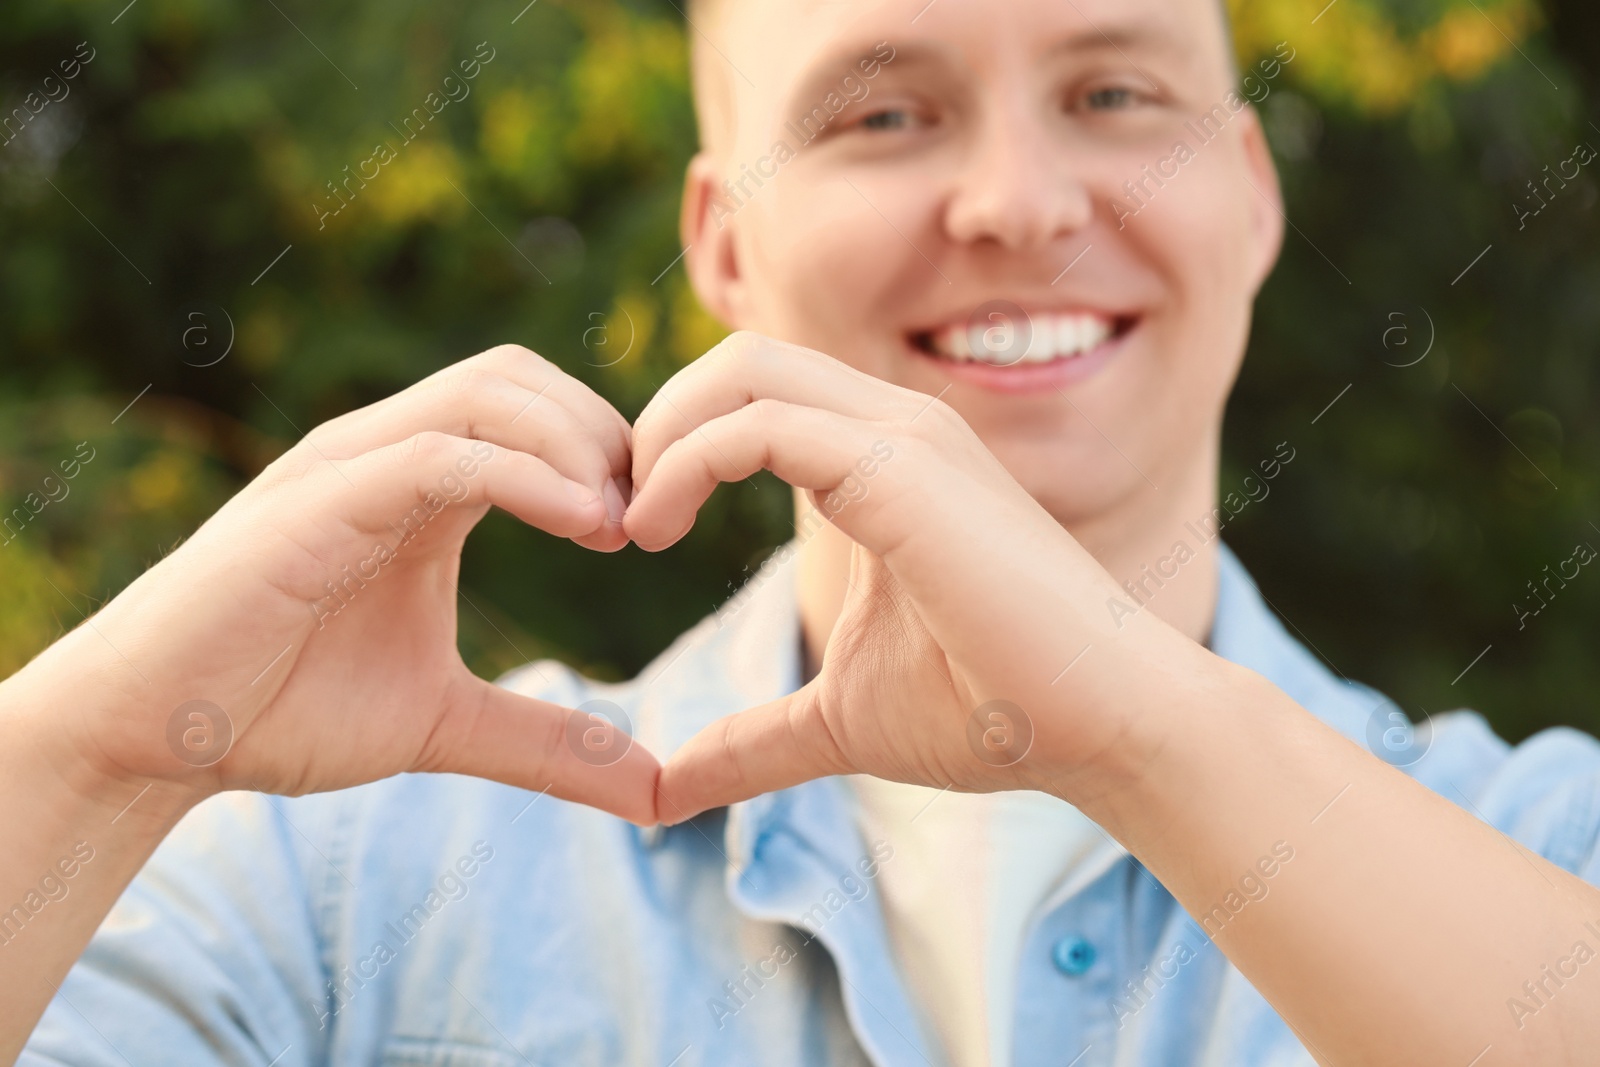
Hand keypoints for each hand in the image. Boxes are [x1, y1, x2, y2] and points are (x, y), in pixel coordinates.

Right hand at [31, 345, 658, 823]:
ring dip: (574, 445)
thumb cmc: (283, 709)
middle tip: (649, 521)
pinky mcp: (317, 502)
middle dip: (603, 433)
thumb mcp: (446, 723)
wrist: (156, 737)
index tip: (656, 531)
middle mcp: (386, 454)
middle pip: (520, 376)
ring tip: (620, 526)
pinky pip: (439, 454)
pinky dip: (525, 474)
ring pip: (487, 394)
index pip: (535, 409)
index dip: (610, 454)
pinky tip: (584, 526)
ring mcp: (349, 467)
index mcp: (420, 483)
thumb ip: (547, 742)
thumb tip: (654, 792)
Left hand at [626, 333, 1206, 822]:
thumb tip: (666, 792)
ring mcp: (906, 435)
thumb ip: (755, 741)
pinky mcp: (903, 468)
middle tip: (614, 519)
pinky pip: (759, 424)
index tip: (628, 528)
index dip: (673, 446)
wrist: (1107, 727)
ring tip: (629, 524)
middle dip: (654, 425)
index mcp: (884, 461)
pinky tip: (652, 526)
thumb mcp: (841, 720)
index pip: (754, 396)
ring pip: (742, 369)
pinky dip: (685, 462)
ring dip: (660, 436)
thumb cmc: (995, 711)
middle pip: (738, 360)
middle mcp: (896, 425)